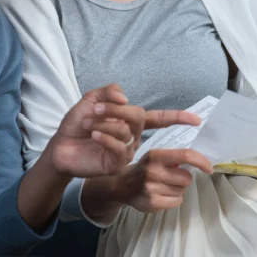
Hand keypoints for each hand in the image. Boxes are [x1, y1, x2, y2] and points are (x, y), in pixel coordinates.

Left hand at [47, 84, 202, 179]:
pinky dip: (106, 137)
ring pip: (126, 131)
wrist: (59, 148)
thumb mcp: (90, 101)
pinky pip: (118, 148)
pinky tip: (94, 134)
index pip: (158, 118)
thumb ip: (108, 92)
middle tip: (95, 109)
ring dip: (105, 122)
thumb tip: (125, 97)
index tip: (196, 120)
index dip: (177, 117)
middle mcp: (131, 137)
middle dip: (118, 110)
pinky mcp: (115, 164)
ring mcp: (125, 152)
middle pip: (138, 117)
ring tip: (87, 123)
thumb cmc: (76, 126)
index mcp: (129, 122)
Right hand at [112, 148, 213, 212]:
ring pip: (182, 191)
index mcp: (155, 155)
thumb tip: (200, 162)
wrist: (120, 186)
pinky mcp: (152, 203)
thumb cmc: (143, 170)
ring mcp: (152, 188)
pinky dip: (173, 200)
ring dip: (177, 190)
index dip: (201, 161)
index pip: (185, 155)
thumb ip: (174, 158)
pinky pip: (177, 201)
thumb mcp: (154, 157)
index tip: (209, 168)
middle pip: (186, 178)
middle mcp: (153, 170)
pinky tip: (161, 196)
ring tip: (163, 187)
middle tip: (171, 179)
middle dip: (183, 179)